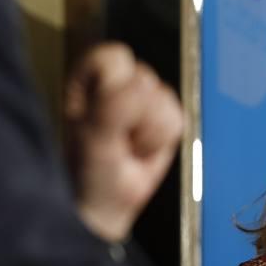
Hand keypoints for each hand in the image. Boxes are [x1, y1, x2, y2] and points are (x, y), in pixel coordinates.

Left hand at [64, 43, 181, 241]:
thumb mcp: (93, 138)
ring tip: (129, 149)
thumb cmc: (87, 174)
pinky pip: (178, 117)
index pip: (114, 57)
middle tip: (117, 140)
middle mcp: (114, 87)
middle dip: (136, 115)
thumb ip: (114, 107)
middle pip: (145, 76)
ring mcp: (141, 104)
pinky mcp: (163, 121)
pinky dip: (163, 140)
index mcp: (88, 81)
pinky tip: (144, 152)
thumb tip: (142, 88)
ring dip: (149, 132)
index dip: (116, 86)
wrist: (106, 208)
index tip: (103, 115)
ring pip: (165, 97)